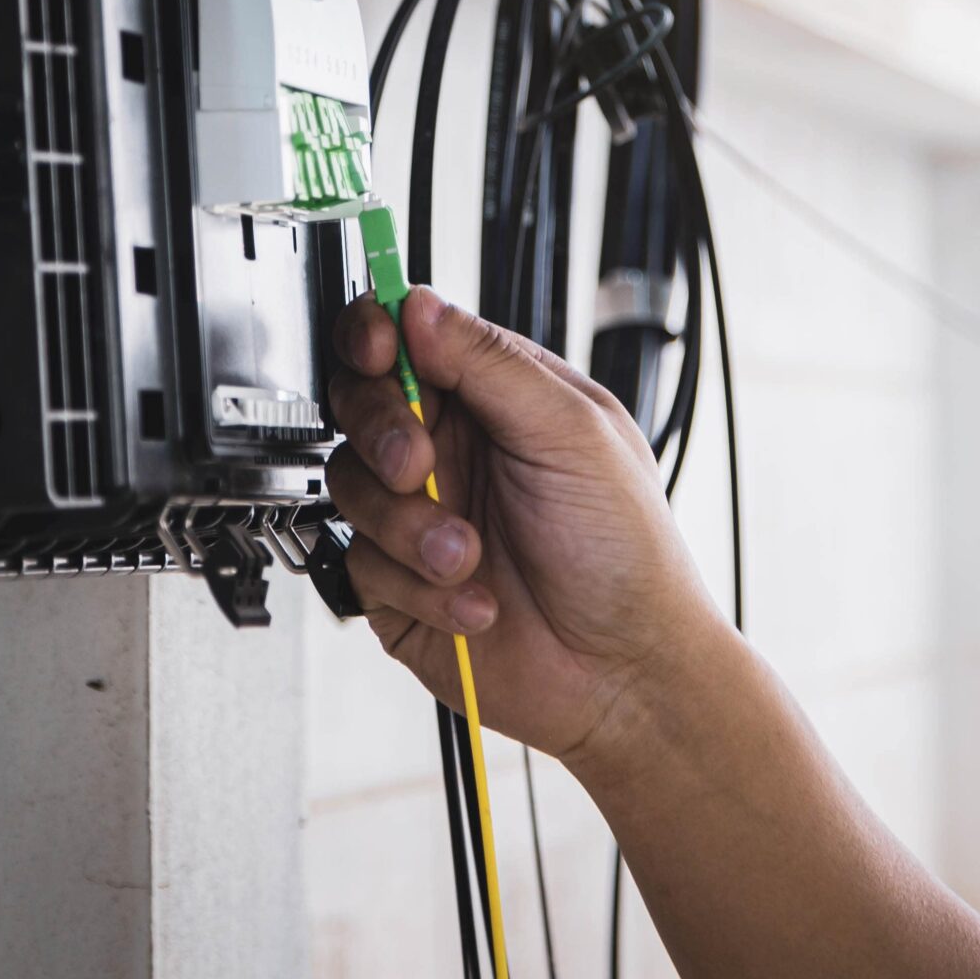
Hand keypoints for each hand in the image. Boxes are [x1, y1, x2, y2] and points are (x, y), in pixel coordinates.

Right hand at [324, 287, 726, 765]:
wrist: (624, 672)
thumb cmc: (627, 553)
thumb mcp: (573, 435)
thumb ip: (491, 364)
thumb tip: (419, 306)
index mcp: (496, 398)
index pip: (409, 339)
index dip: (377, 334)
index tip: (379, 349)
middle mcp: (452, 450)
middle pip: (360, 402)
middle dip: (383, 430)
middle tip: (419, 462)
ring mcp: (422, 516)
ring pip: (351, 486)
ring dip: (412, 525)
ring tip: (469, 555)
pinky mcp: (398, 584)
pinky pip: (363, 564)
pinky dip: (421, 586)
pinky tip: (476, 600)